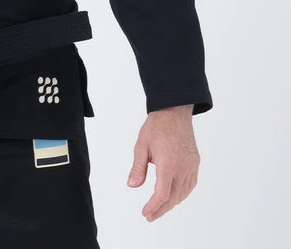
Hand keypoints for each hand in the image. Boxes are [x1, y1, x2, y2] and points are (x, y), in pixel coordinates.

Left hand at [127, 104, 198, 221]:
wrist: (174, 111)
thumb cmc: (156, 127)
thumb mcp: (141, 146)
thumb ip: (138, 168)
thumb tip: (132, 185)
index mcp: (168, 164)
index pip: (162, 194)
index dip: (153, 207)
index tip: (145, 213)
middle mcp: (183, 168)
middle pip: (173, 198)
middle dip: (161, 209)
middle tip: (149, 215)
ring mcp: (191, 166)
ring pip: (183, 193)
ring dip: (171, 203)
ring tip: (159, 207)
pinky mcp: (195, 163)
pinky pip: (190, 185)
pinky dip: (181, 194)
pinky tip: (173, 196)